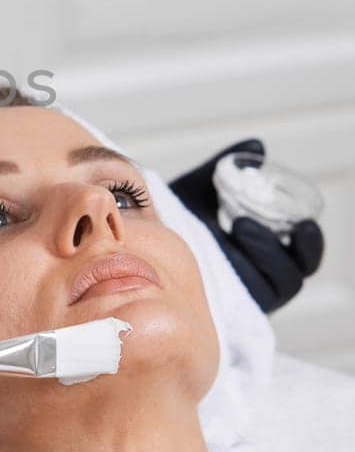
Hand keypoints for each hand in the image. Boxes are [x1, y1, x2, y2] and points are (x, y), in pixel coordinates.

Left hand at [169, 138, 323, 312]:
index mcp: (268, 251)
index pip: (303, 255)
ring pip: (270, 288)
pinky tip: (218, 248)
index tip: (302, 223)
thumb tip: (255, 146)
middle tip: (263, 224)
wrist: (142, 234)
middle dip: (284, 251)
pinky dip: (235, 274)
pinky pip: (235, 298)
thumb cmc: (179, 213)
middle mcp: (260, 277)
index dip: (309, 243)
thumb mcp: (204, 188)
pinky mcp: (218, 305)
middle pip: (292, 275)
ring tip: (239, 225)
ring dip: (262, 256)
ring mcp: (238, 293)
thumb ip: (229, 168)